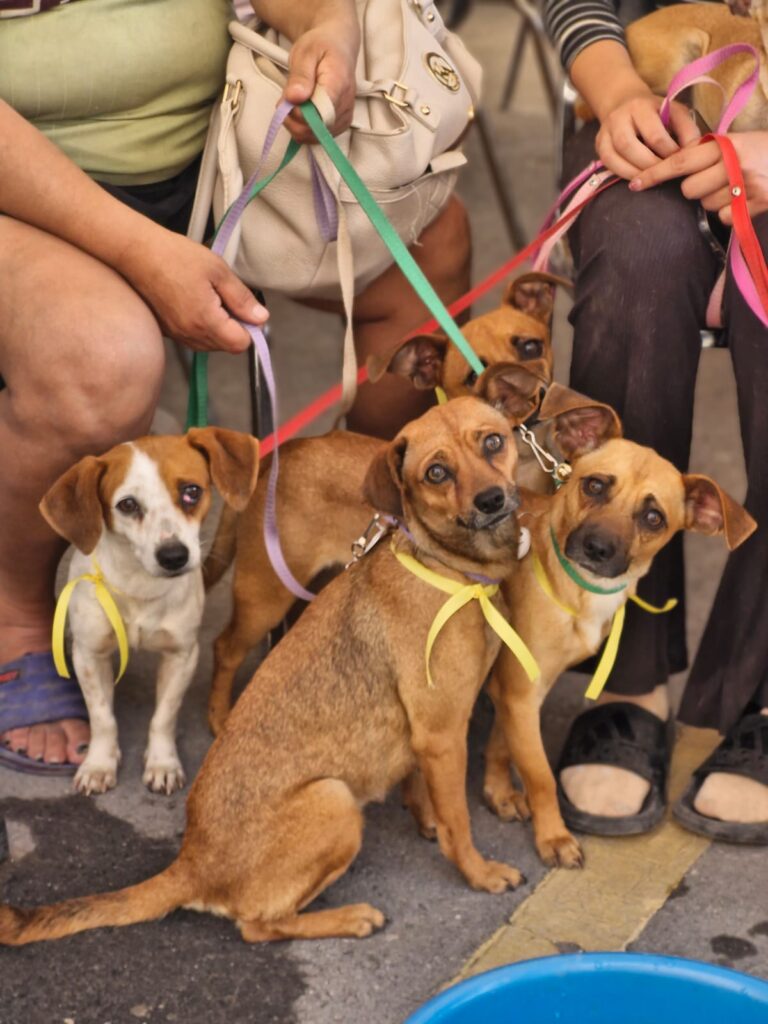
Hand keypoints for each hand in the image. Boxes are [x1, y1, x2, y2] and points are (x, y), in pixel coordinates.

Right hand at [117, 227, 267, 353]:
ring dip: (218, 327)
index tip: (245, 308)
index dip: (249, 327)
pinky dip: (202, 326)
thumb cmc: (176, 257)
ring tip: (209, 298)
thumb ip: (241, 298)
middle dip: (234, 327)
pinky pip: (194, 338)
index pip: (240, 343)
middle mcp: (190, 334)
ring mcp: (177, 335)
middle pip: (226, 346)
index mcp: (205, 321)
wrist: (137, 253)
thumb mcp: (218, 271)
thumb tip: (260, 318)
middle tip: (225, 297)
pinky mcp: (168, 331)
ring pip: (210, 344)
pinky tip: (196, 302)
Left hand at [282, 23, 357, 142]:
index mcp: (338, 84)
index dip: (299, 114)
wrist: (337, 46)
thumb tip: (294, 98)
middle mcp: (345, 105)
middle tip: (284, 101)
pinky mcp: (340, 125)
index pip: (320, 114)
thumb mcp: (305, 52)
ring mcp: (344, 117)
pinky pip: (317, 137)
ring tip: (292, 104)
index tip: (287, 99)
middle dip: (293, 120)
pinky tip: (300, 112)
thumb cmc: (320, 46)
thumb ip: (300, 76)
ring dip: (296, 125)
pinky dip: (303, 128)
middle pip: (316, 130)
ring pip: (314, 137)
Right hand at [569, 45, 700, 179]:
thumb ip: (687, 129)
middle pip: (629, 146)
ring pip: (615, 156)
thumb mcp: (674, 112)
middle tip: (666, 174)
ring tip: (652, 179)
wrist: (624, 102)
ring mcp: (606, 131)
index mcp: (641, 105)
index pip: (654, 134)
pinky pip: (608, 163)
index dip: (669, 152)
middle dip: (650, 165)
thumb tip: (695, 151)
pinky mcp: (600, 144)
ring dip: (635, 171)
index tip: (681, 161)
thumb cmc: (656, 112)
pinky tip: (638, 179)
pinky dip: (623, 174)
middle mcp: (619, 117)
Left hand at [628, 132, 767, 224]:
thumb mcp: (739, 141)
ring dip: (714, 200)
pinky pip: (725, 218)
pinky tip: (745, 200)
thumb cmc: (764, 149)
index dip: (654, 174)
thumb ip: (709, 151)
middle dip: (695, 188)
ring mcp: (747, 187)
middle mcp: (734, 165)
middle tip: (715, 179)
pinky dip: (731, 213)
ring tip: (735, 187)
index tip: (634, 184)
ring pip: (706, 205)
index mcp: (727, 145)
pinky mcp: (757, 205)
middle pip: (689, 189)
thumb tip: (676, 162)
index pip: (680, 161)